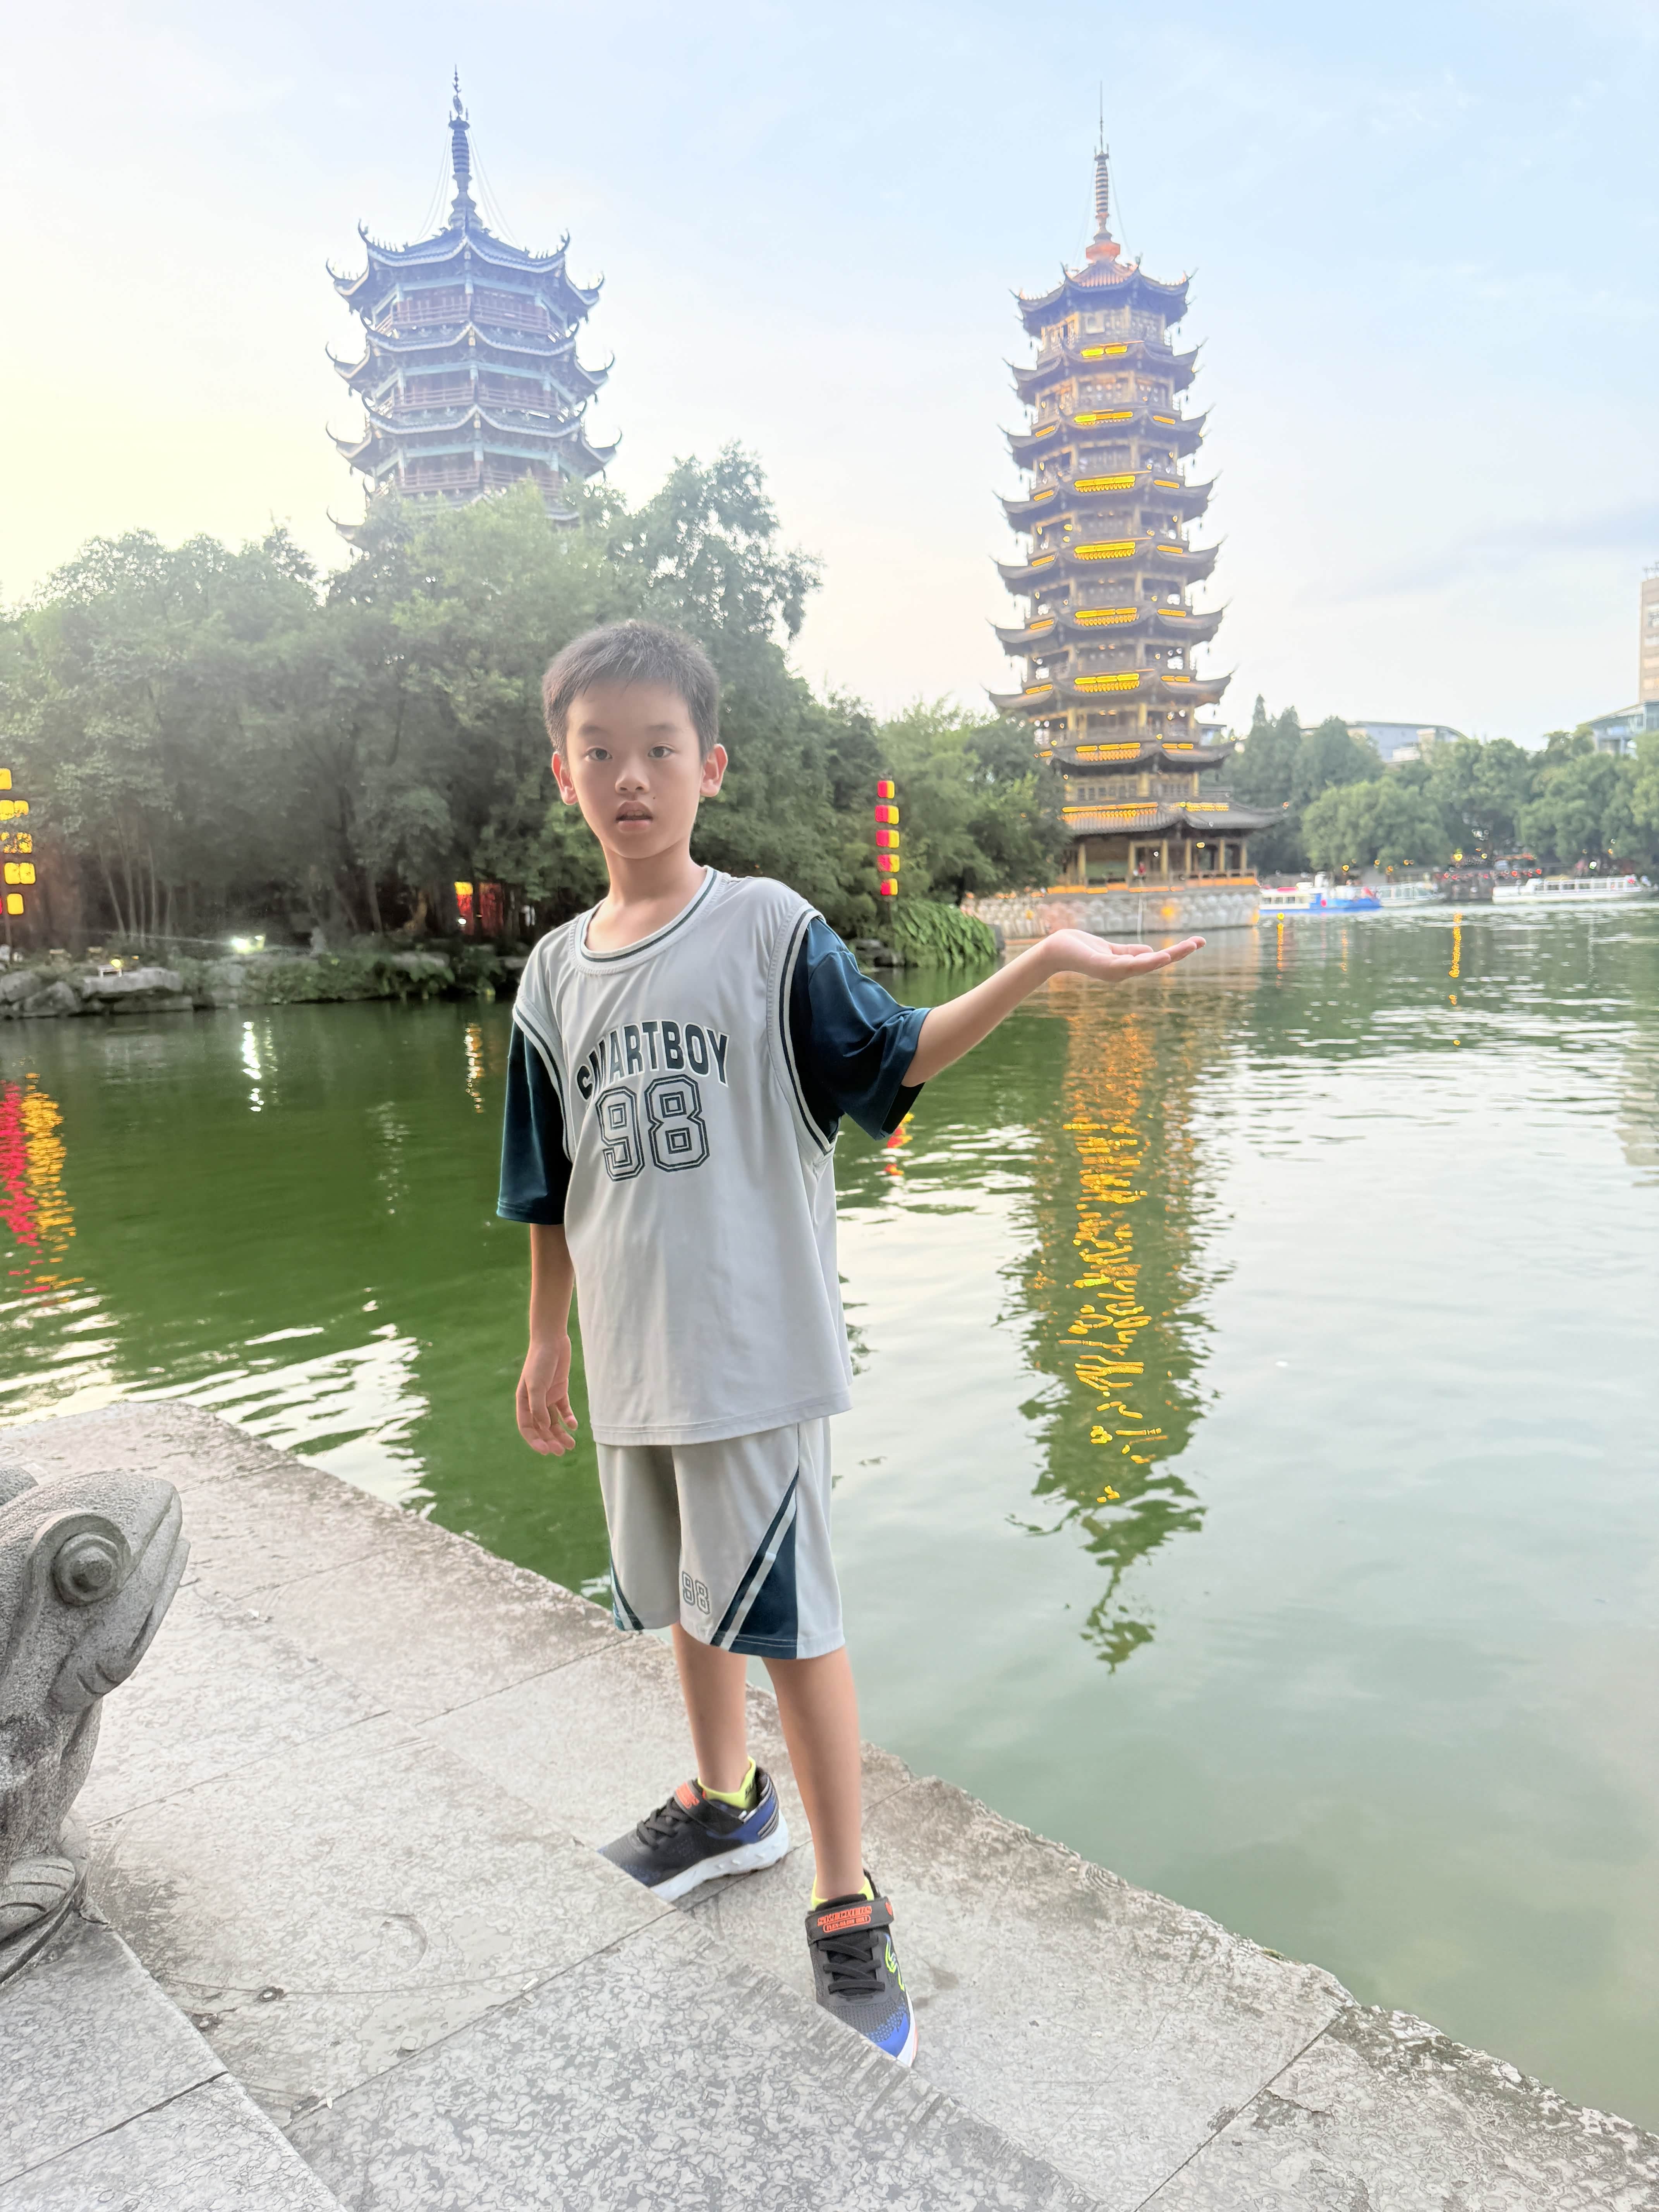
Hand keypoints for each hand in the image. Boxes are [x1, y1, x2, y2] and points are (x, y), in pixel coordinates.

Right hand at [516, 1334, 578, 1456]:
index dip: (535, 1441)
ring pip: (553, 1421)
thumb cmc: (540, 1361)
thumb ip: (538, 1407)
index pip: (527, 1427)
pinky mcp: (559, 1390)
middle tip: (561, 1451)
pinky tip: (574, 1425)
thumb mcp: (536, 1385)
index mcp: (523, 1402)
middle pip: (542, 1427)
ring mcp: (547, 1396)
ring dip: (560, 1434)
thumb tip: (544, 1428)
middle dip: (550, 1440)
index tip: (546, 1451)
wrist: (551, 1340)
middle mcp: (535, 1402)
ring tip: (571, 1445)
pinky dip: (568, 1419)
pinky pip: (563, 1410)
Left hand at [1043, 927, 1205, 980]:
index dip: (1176, 952)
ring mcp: (1114, 972)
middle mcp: (1122, 973)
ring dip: (1169, 955)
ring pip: (1146, 964)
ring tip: (1188, 946)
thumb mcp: (1111, 949)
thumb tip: (1151, 952)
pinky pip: (1129, 964)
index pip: (1156, 959)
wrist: (1054, 951)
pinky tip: (1160, 956)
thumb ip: (1129, 952)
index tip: (1197, 942)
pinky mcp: (1104, 968)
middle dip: (1179, 953)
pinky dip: (1146, 961)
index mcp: (1126, 967)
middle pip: (1156, 962)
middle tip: (1200, 941)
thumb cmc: (1080, 948)